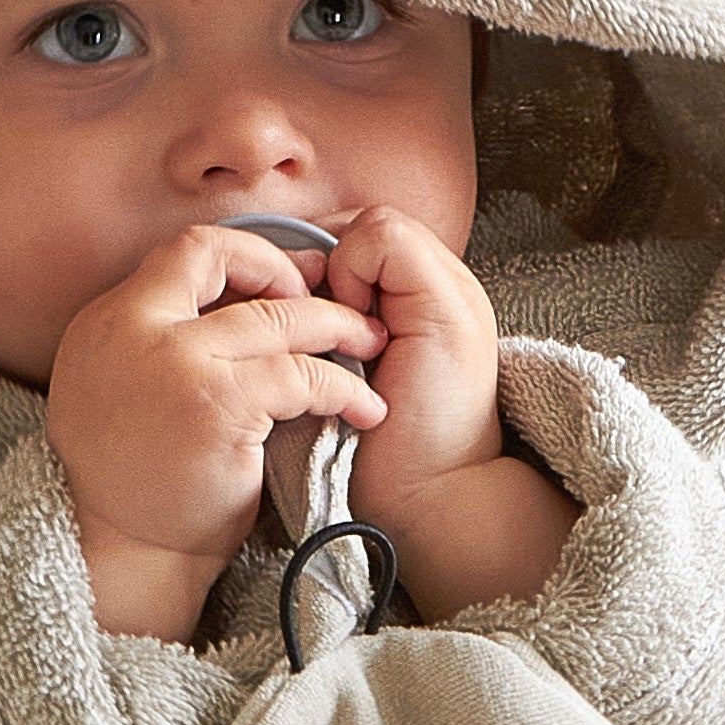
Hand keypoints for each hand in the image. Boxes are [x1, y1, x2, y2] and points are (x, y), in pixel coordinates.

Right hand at [47, 225, 386, 639]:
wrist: (126, 551)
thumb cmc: (136, 483)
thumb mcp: (121, 392)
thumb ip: (157, 345)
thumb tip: (227, 308)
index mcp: (108, 322)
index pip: (185, 252)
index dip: (245, 257)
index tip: (284, 287)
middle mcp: (132, 329)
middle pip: (226, 263)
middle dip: (293, 276)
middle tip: (338, 306)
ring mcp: (176, 364)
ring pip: (276, 318)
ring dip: (335, 326)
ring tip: (372, 344)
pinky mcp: (218, 405)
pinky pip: (301, 376)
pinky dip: (342, 387)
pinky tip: (364, 407)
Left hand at [327, 206, 575, 619]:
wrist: (428, 501)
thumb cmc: (372, 457)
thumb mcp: (340, 379)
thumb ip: (324, 331)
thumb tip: (274, 295)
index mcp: (418, 307)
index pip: (357, 241)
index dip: (319, 265)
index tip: (294, 316)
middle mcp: (441, 288)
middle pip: (363, 224)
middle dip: (323, 261)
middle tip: (303, 316)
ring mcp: (450, 290)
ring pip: (373, 223)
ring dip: (338, 269)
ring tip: (332, 331)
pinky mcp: (445, 302)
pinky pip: (382, 237)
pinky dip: (351, 272)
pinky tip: (349, 329)